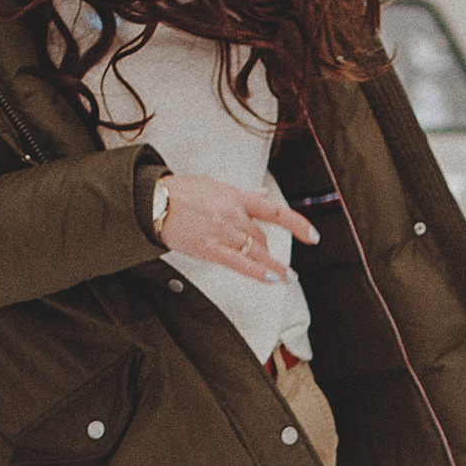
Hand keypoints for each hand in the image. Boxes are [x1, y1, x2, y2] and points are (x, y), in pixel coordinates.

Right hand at [153, 174, 318, 286]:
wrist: (153, 201)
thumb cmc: (180, 193)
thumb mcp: (215, 186)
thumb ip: (242, 194)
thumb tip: (263, 195)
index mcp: (236, 197)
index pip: (275, 211)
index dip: (298, 224)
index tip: (312, 236)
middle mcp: (233, 214)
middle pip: (262, 238)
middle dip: (267, 251)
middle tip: (270, 260)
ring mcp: (223, 232)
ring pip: (257, 252)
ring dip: (273, 267)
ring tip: (286, 278)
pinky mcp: (210, 249)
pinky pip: (241, 264)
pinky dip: (260, 273)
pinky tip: (274, 280)